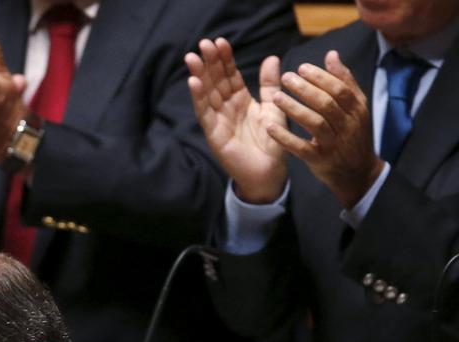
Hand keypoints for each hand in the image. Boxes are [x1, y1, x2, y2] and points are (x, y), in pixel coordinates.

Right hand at [186, 39, 288, 203]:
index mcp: (240, 101)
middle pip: (215, 81)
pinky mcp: (214, 135)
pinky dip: (199, 98)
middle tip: (204, 43)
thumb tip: (271, 57)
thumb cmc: (271, 143)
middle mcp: (226, 109)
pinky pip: (205, 113)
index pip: (230, 75)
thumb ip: (270, 85)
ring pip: (207, 94)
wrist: (270, 173)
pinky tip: (193, 82)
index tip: (221, 42)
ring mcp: (218, 121)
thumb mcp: (274, 107)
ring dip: (199, 75)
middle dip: (209, 62)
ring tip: (192, 57)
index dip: (224, 59)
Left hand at [269, 51, 381, 209]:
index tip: (302, 67)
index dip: (321, 77)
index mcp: (356, 110)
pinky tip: (270, 127)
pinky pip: (301, 148)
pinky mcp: (320, 161)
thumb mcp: (356, 108)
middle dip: (306, 89)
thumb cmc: (353, 133)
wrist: (358, 172)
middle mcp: (347, 126)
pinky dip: (285, 138)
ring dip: (295, 109)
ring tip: (276, 97)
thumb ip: (344, 81)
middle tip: (286, 78)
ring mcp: (334, 144)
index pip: (340, 89)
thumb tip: (331, 55)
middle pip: (327, 104)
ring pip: (315, 123)